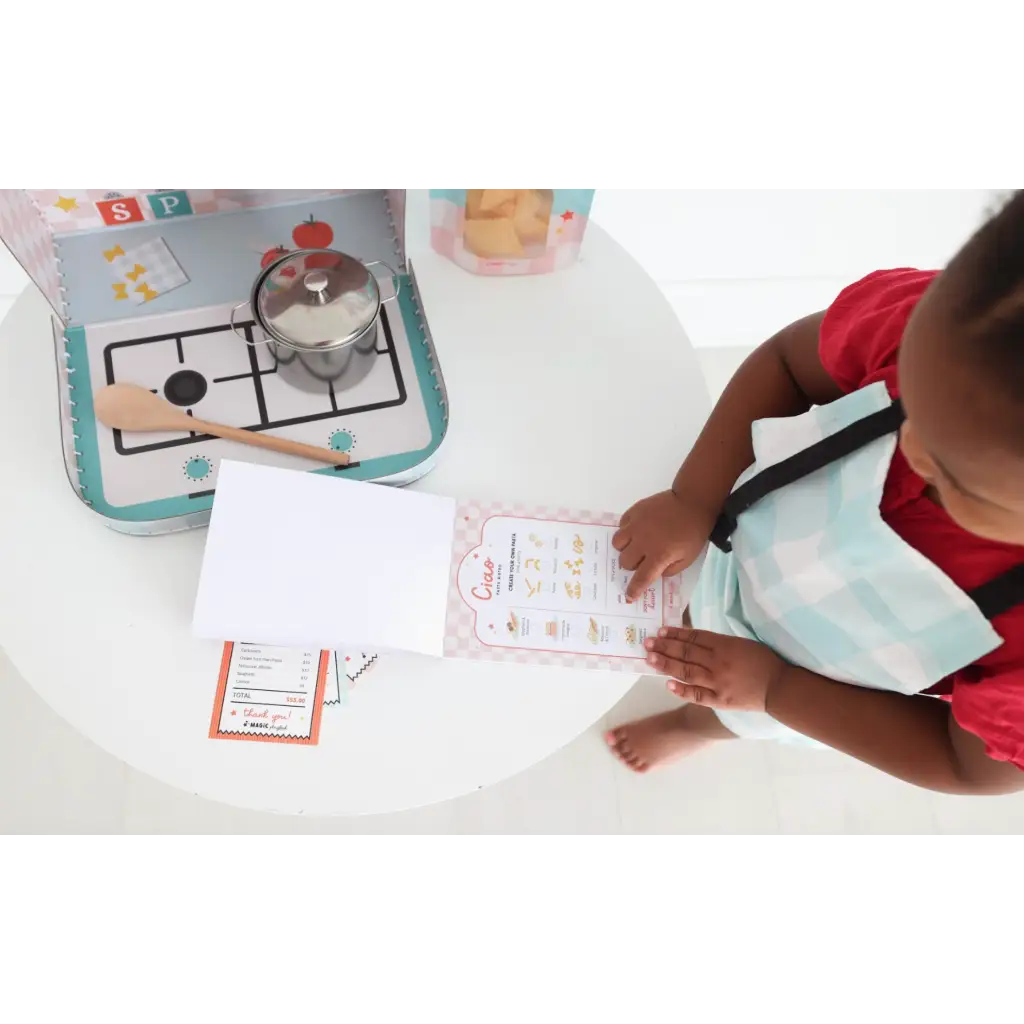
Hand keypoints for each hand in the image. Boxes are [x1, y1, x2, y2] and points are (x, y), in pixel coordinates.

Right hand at [613, 490, 715, 600]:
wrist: (692, 501)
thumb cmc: (694, 532)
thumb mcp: (688, 558)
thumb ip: (670, 570)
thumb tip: (655, 573)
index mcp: (659, 556)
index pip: (641, 578)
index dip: (633, 589)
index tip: (628, 596)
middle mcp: (643, 542)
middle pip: (625, 562)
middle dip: (632, 565)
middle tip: (642, 561)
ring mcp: (636, 525)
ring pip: (617, 543)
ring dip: (625, 548)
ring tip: (634, 545)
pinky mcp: (634, 511)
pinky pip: (621, 525)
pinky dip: (626, 531)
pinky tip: (636, 530)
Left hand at [644, 627, 786, 711]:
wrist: (780, 687)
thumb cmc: (764, 661)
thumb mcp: (742, 643)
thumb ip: (719, 642)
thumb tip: (693, 638)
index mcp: (725, 645)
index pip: (694, 637)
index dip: (675, 633)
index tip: (661, 631)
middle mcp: (717, 662)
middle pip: (686, 652)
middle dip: (664, 646)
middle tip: (647, 642)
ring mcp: (717, 682)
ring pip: (686, 671)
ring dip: (666, 664)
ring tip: (650, 658)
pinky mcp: (719, 700)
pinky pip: (696, 695)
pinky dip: (681, 690)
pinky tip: (667, 684)